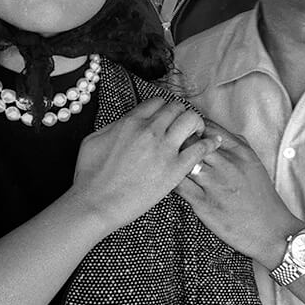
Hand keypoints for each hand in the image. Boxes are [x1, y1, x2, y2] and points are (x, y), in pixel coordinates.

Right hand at [69, 97, 221, 232]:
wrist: (95, 203)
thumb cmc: (89, 175)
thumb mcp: (94, 139)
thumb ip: (114, 126)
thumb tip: (125, 122)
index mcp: (130, 122)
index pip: (157, 102)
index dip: (164, 108)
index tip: (166, 117)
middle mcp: (150, 130)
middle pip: (176, 108)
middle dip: (181, 114)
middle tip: (183, 125)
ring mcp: (164, 149)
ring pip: (191, 119)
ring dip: (196, 123)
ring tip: (196, 132)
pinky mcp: (175, 169)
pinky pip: (200, 148)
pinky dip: (210, 143)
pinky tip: (215, 142)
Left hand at [175, 119, 302, 268]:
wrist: (270, 230)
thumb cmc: (261, 197)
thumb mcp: (254, 163)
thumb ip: (236, 144)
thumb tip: (213, 130)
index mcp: (240, 153)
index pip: (209, 128)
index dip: (193, 128)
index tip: (187, 132)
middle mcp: (227, 165)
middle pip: (192, 142)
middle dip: (180, 143)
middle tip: (174, 148)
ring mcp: (215, 184)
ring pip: (183, 161)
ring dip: (175, 162)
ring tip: (172, 165)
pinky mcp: (204, 204)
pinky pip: (179, 185)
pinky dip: (172, 181)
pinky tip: (171, 182)